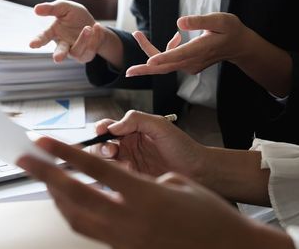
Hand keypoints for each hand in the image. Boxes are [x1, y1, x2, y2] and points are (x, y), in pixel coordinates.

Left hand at [17, 137, 291, 248]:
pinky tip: (73, 205)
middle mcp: (130, 219)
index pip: (94, 169)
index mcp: (144, 196)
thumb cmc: (210, 214)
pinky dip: (76, 216)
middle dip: (46, 176)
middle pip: (74, 196)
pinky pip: (92, 233)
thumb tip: (119, 182)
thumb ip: (141, 181)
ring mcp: (126, 240)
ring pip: (77, 220)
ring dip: (57, 199)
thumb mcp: (176, 184)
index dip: (64, 154)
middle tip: (27, 161)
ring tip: (47, 181)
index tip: (43, 142)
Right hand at [29, 0, 109, 63]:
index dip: (38, 41)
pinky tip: (97, 27)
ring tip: (88, 28)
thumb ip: (52, 8)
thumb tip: (36, 9)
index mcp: (54, 32)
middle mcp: (62, 44)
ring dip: (83, 40)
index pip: (44, 37)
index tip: (32, 44)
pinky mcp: (85, 55)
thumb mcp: (66, 8)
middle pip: (59, 51)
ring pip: (77, 50)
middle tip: (57, 59)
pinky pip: (90, 49)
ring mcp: (74, 52)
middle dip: (59, 55)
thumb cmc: (76, 17)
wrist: (94, 26)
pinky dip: (95, 36)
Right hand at [90, 110, 204, 179]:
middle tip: (112, 150)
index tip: (102, 131)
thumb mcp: (160, 126)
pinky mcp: (132, 179)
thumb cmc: (182, 147)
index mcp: (132, 131)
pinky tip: (128, 172)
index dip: (101, 128)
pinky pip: (115, 176)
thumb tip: (113, 126)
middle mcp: (127, 147)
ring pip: (105, 162)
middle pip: (101, 145)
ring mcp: (129, 163)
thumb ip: (136, 119)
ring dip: (107, 161)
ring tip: (123, 163)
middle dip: (100, 146)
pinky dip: (115, 174)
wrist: (198, 171)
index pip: (108, 127)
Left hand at [126, 13, 255, 76]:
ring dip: (150, 50)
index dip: (163, 58)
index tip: (149, 63)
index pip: (178, 55)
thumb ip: (200, 20)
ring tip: (138, 34)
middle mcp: (192, 61)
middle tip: (128, 72)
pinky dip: (166, 50)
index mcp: (200, 49)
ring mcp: (190, 66)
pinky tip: (178, 37)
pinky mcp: (188, 66)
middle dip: (145, 69)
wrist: (239, 46)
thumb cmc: (230, 30)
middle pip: (165, 67)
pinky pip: (171, 61)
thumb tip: (179, 22)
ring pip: (165, 63)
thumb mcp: (220, 20)